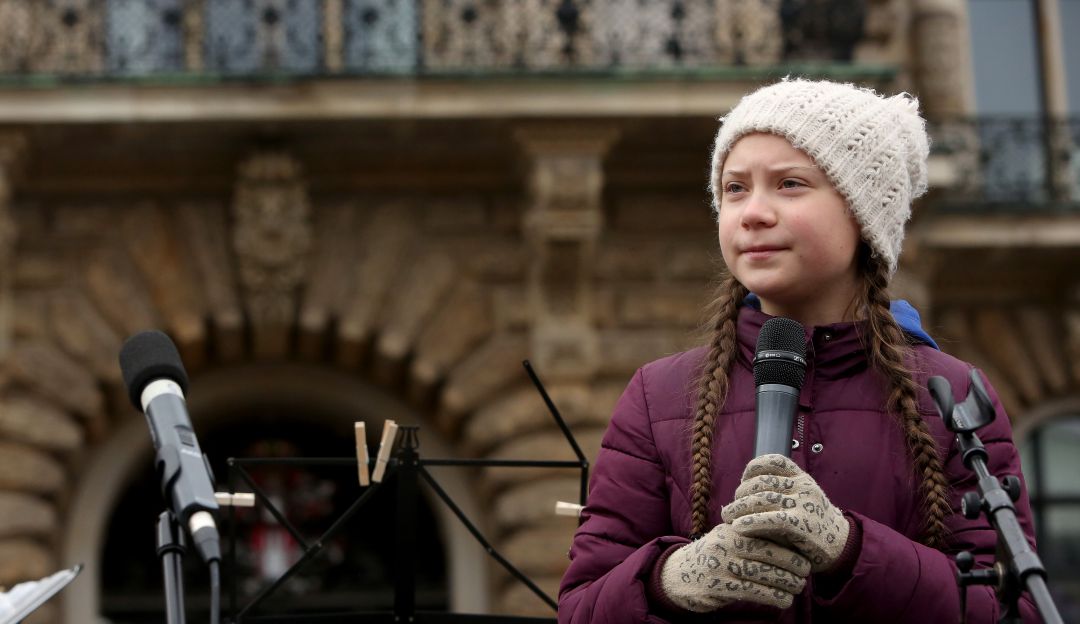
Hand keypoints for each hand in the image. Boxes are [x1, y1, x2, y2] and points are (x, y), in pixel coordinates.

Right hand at [660, 522, 809, 611]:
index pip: (765, 530)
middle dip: (792, 562)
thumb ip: (752, 535)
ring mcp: (720, 565)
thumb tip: (791, 537)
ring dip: (786, 582)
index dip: (788, 542)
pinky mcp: (718, 587)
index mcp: (731, 528)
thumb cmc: (713, 557)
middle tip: (807, 571)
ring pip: (761, 572)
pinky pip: (752, 591)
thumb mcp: (728, 538)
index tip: (805, 551)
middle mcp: (726, 544)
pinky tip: (784, 600)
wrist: (677, 575)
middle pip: (766, 551)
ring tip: (798, 587)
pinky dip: (772, 596)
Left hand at [721, 454, 849, 572]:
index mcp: (802, 478)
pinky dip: (751, 522)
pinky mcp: (802, 525)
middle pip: (762, 482)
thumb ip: (779, 493)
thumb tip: (742, 493)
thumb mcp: (800, 500)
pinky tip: (738, 527)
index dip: (753, 468)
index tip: (742, 481)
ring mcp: (804, 504)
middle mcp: (803, 487)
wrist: (841, 547)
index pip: (774, 461)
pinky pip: (771, 519)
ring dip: (739, 508)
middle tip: (731, 507)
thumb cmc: (812, 525)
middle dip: (742, 494)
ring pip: (763, 499)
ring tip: (728, 517)